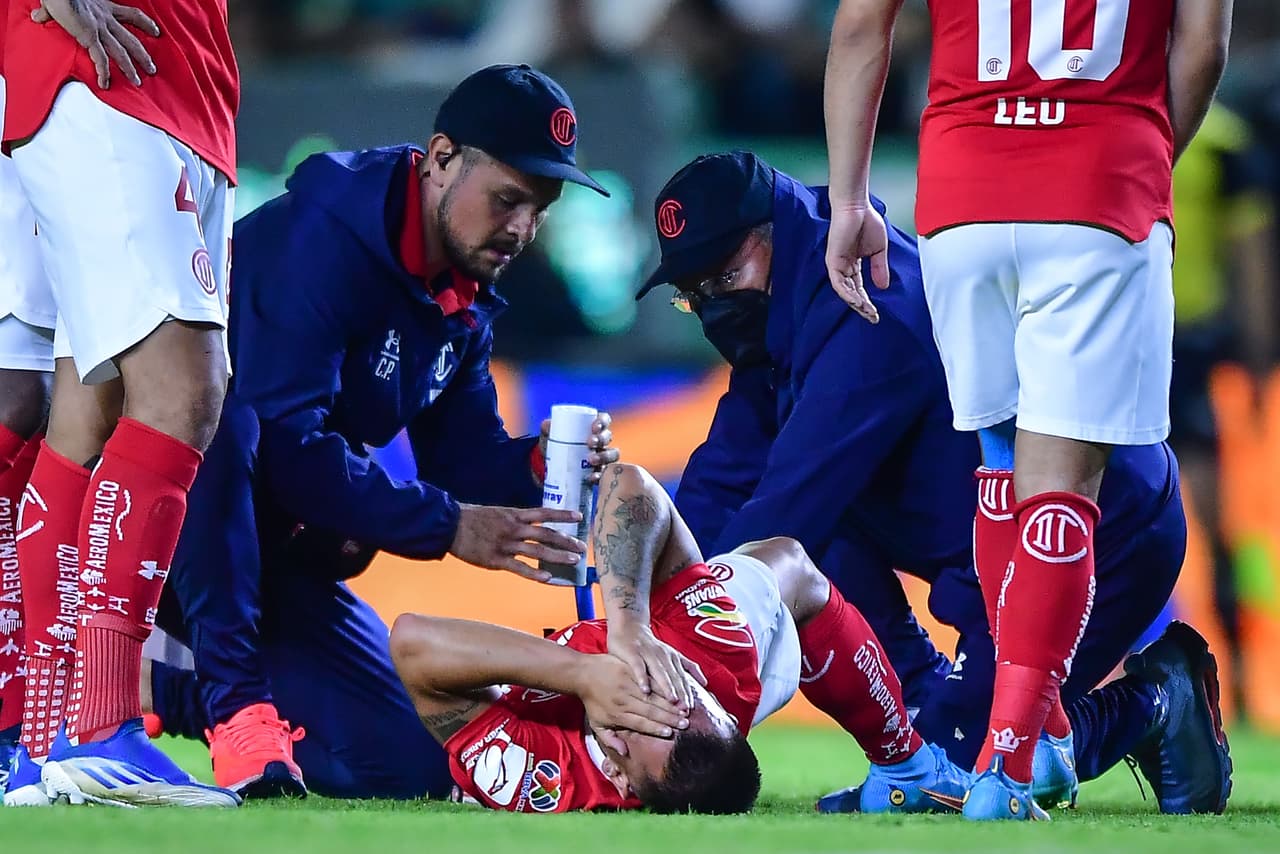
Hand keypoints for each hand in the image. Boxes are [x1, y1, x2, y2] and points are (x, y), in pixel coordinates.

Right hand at [33, 0, 159, 88]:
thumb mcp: (61, 2)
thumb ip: (51, 12)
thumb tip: (39, 16)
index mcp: (104, 8)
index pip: (132, 15)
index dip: (146, 23)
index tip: (156, 31)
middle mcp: (106, 20)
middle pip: (131, 40)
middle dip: (143, 55)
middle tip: (152, 69)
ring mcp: (100, 30)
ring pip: (121, 53)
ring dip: (130, 68)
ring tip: (138, 82)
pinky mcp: (90, 38)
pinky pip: (101, 59)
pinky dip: (104, 73)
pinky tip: (105, 84)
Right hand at [449, 504, 585, 581]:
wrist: (450, 526)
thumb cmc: (472, 518)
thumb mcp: (497, 512)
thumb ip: (515, 519)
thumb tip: (531, 523)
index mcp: (514, 515)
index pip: (544, 513)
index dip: (563, 514)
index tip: (579, 517)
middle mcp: (514, 529)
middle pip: (546, 534)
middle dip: (566, 541)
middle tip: (581, 547)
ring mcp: (506, 545)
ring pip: (538, 551)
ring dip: (557, 556)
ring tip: (573, 561)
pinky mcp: (497, 560)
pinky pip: (519, 568)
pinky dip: (534, 574)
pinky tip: (548, 579)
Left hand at [538, 411, 619, 484]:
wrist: (552, 464)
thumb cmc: (556, 443)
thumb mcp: (550, 434)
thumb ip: (547, 427)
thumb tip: (547, 425)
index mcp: (593, 427)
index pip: (604, 420)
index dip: (603, 422)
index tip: (594, 427)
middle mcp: (601, 441)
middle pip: (608, 437)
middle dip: (601, 439)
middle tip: (590, 443)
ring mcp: (602, 456)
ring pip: (611, 454)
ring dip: (604, 457)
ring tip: (591, 460)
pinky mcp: (599, 470)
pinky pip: (605, 473)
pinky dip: (600, 475)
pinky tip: (593, 477)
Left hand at [577, 653, 689, 738]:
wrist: (583, 674)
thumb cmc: (592, 701)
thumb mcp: (596, 724)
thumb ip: (610, 740)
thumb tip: (624, 753)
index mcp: (617, 714)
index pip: (640, 723)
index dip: (655, 729)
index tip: (670, 734)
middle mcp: (624, 700)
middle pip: (650, 711)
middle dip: (669, 718)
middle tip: (685, 723)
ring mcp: (628, 684)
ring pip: (653, 695)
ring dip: (670, 703)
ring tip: (685, 709)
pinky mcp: (631, 670)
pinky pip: (650, 679)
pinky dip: (663, 686)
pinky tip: (675, 691)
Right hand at [609, 624, 705, 708]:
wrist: (628, 627)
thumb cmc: (650, 646)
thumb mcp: (671, 655)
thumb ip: (688, 667)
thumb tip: (705, 682)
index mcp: (672, 657)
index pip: (682, 677)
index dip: (687, 692)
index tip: (691, 708)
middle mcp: (662, 655)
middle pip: (673, 676)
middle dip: (680, 693)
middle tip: (685, 709)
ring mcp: (648, 653)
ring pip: (659, 672)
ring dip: (666, 686)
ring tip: (672, 701)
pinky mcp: (633, 652)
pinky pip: (638, 667)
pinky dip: (642, 678)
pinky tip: (645, 690)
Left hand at [825, 203, 889, 322]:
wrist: (857, 206)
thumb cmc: (867, 222)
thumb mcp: (878, 250)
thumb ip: (879, 268)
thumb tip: (883, 287)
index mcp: (854, 265)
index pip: (860, 288)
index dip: (867, 302)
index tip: (876, 314)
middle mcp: (843, 267)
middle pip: (851, 292)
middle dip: (862, 307)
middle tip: (872, 318)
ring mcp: (836, 264)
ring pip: (844, 291)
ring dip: (855, 303)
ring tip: (866, 312)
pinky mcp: (832, 261)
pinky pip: (838, 282)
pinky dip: (847, 293)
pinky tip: (857, 301)